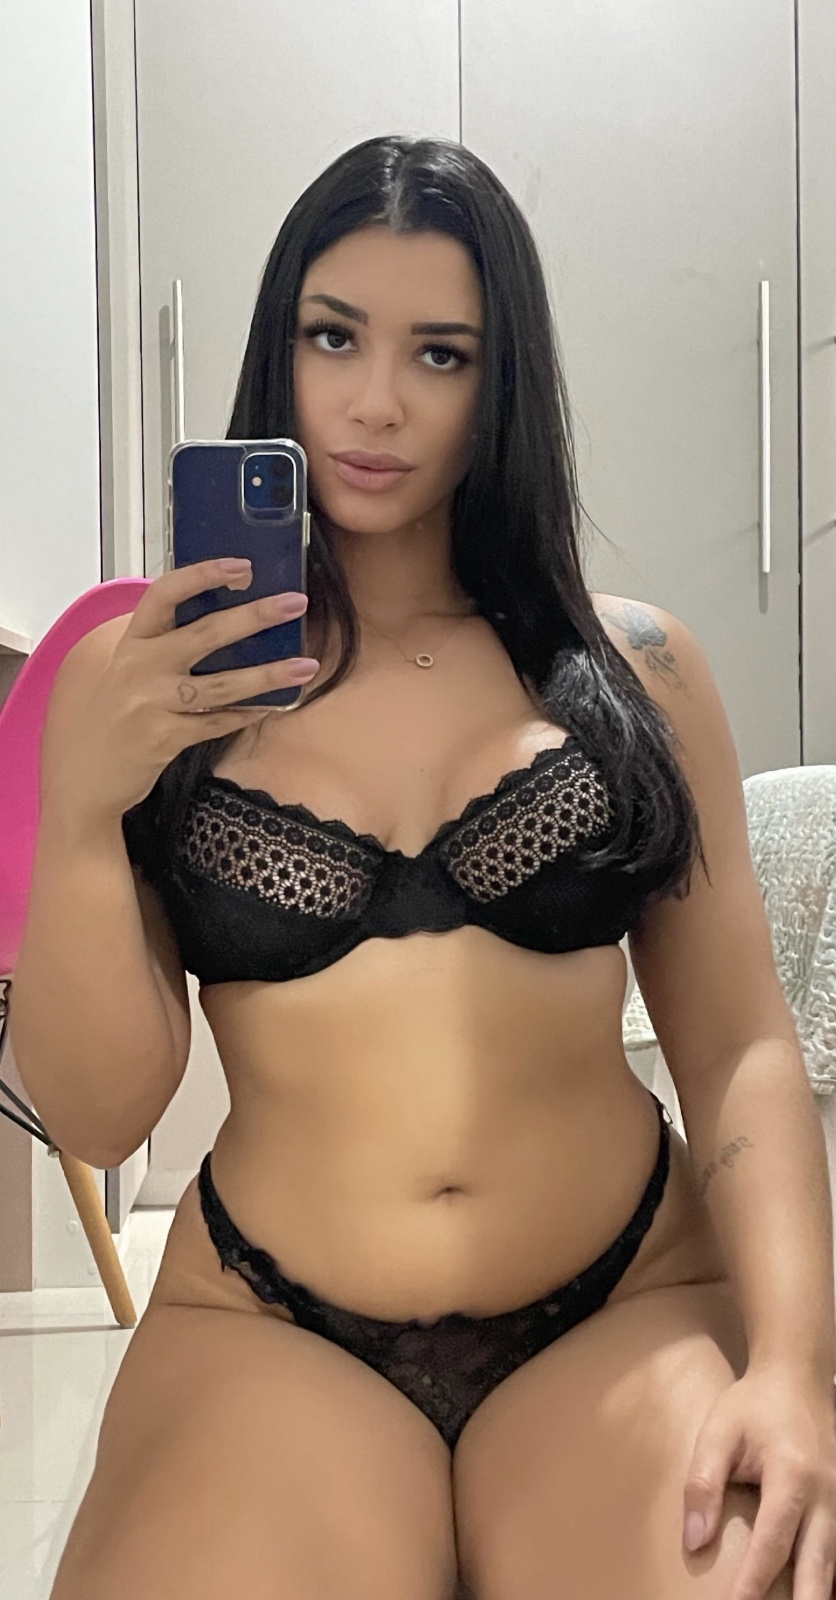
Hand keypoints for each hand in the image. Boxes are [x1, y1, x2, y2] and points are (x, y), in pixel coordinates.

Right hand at [40, 558, 316, 822]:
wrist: (84, 776)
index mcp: (132, 642)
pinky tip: (274, 706)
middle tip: (295, 603)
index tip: (241, 566)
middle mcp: (140, 667)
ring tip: (306, 666)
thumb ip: (164, 646)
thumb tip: (228, 624)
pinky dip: (247, 713)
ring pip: (221, 684)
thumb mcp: (128, 671)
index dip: (203, 575)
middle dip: (255, 616)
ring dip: (269, 674)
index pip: (165, 594)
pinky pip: (217, 722)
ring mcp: (151, 703)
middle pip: (205, 633)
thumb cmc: (114, 718)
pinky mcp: (164, 738)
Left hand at [682, 1366, 835, 1598]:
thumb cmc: (753, 1406)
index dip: (754, 1581)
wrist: (798, 1377)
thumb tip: (695, 1542)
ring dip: (818, 1594)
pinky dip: (830, 1577)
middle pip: (819, 1565)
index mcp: (792, 1475)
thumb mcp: (718, 1433)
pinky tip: (815, 1593)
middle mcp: (826, 1494)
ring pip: (835, 1564)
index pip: (773, 1541)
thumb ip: (703, 1484)